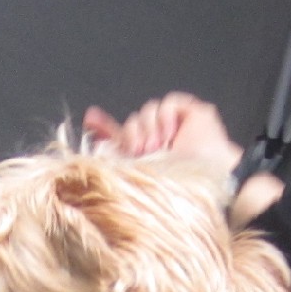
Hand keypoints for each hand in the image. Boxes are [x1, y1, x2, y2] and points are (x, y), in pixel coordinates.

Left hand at [82, 93, 284, 228]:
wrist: (201, 188)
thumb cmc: (173, 189)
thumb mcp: (132, 168)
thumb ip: (111, 144)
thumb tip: (89, 123)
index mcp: (144, 158)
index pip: (123, 136)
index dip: (106, 126)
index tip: (91, 118)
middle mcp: (160, 142)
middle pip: (133, 122)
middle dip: (133, 135)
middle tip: (144, 152)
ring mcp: (177, 129)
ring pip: (147, 111)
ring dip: (149, 127)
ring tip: (159, 146)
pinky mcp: (194, 115)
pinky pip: (170, 102)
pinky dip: (166, 115)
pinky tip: (170, 133)